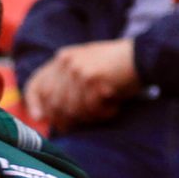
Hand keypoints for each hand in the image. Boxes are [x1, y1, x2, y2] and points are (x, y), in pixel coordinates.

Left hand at [23, 40, 139, 132]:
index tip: (39, 118)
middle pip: (55, 103)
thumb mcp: (86, 67)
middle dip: (68, 118)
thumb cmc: (117, 68)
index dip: (35, 103)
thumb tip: (48, 114)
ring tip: (107, 108)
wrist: (143, 56)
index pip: (37, 83)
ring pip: (73, 109)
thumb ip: (67, 84)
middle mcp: (66, 62)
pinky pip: (91, 109)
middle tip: (88, 120)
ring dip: (91, 115)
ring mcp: (78, 70)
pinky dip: (104, 113)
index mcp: (62, 58)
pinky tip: (114, 105)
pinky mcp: (92, 79)